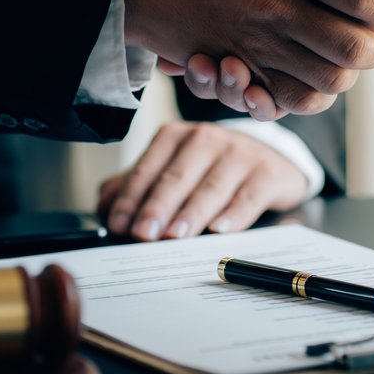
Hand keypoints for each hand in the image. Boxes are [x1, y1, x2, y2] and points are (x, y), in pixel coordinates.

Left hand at [96, 121, 309, 240]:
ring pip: (210, 187)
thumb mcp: (172, 173)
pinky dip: (233, 214)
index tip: (119, 225)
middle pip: (176, 177)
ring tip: (175, 237)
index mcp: (175, 136)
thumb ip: (137, 189)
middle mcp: (206, 138)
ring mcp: (239, 153)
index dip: (130, 199)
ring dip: (191, 214)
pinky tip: (219, 230)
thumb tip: (106, 209)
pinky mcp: (267, 172)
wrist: (267, 163)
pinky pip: (248, 196)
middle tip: (143, 234)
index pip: (147, 170)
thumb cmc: (209, 172)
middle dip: (157, 208)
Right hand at [173, 0, 373, 115]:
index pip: (208, 42)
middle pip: (231, 77)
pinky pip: (298, 99)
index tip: (173, 60)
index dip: (191, 61)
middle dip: (211, 82)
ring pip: (260, 94)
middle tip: (202, 65)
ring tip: (226, 70)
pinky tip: (252, 89)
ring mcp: (308, 45)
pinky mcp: (336, 60)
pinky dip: (273, 103)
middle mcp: (280, 26)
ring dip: (235, 92)